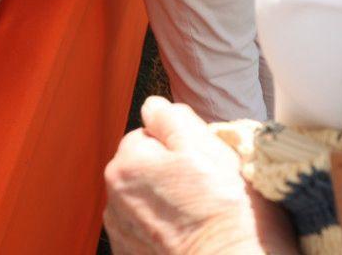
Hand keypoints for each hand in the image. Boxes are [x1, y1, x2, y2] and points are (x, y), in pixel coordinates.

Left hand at [104, 97, 259, 253]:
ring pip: (146, 201)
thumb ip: (171, 117)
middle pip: (144, 169)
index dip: (179, 145)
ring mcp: (123, 233)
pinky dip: (164, 232)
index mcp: (126, 165)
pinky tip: (188, 235)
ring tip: (198, 216)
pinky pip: (147, 232)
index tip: (201, 163)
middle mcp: (115, 200)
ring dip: (165, 204)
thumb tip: (154, 106)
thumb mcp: (207, 145)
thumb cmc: (227, 213)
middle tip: (203, 189)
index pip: (147, 135)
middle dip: (169, 174)